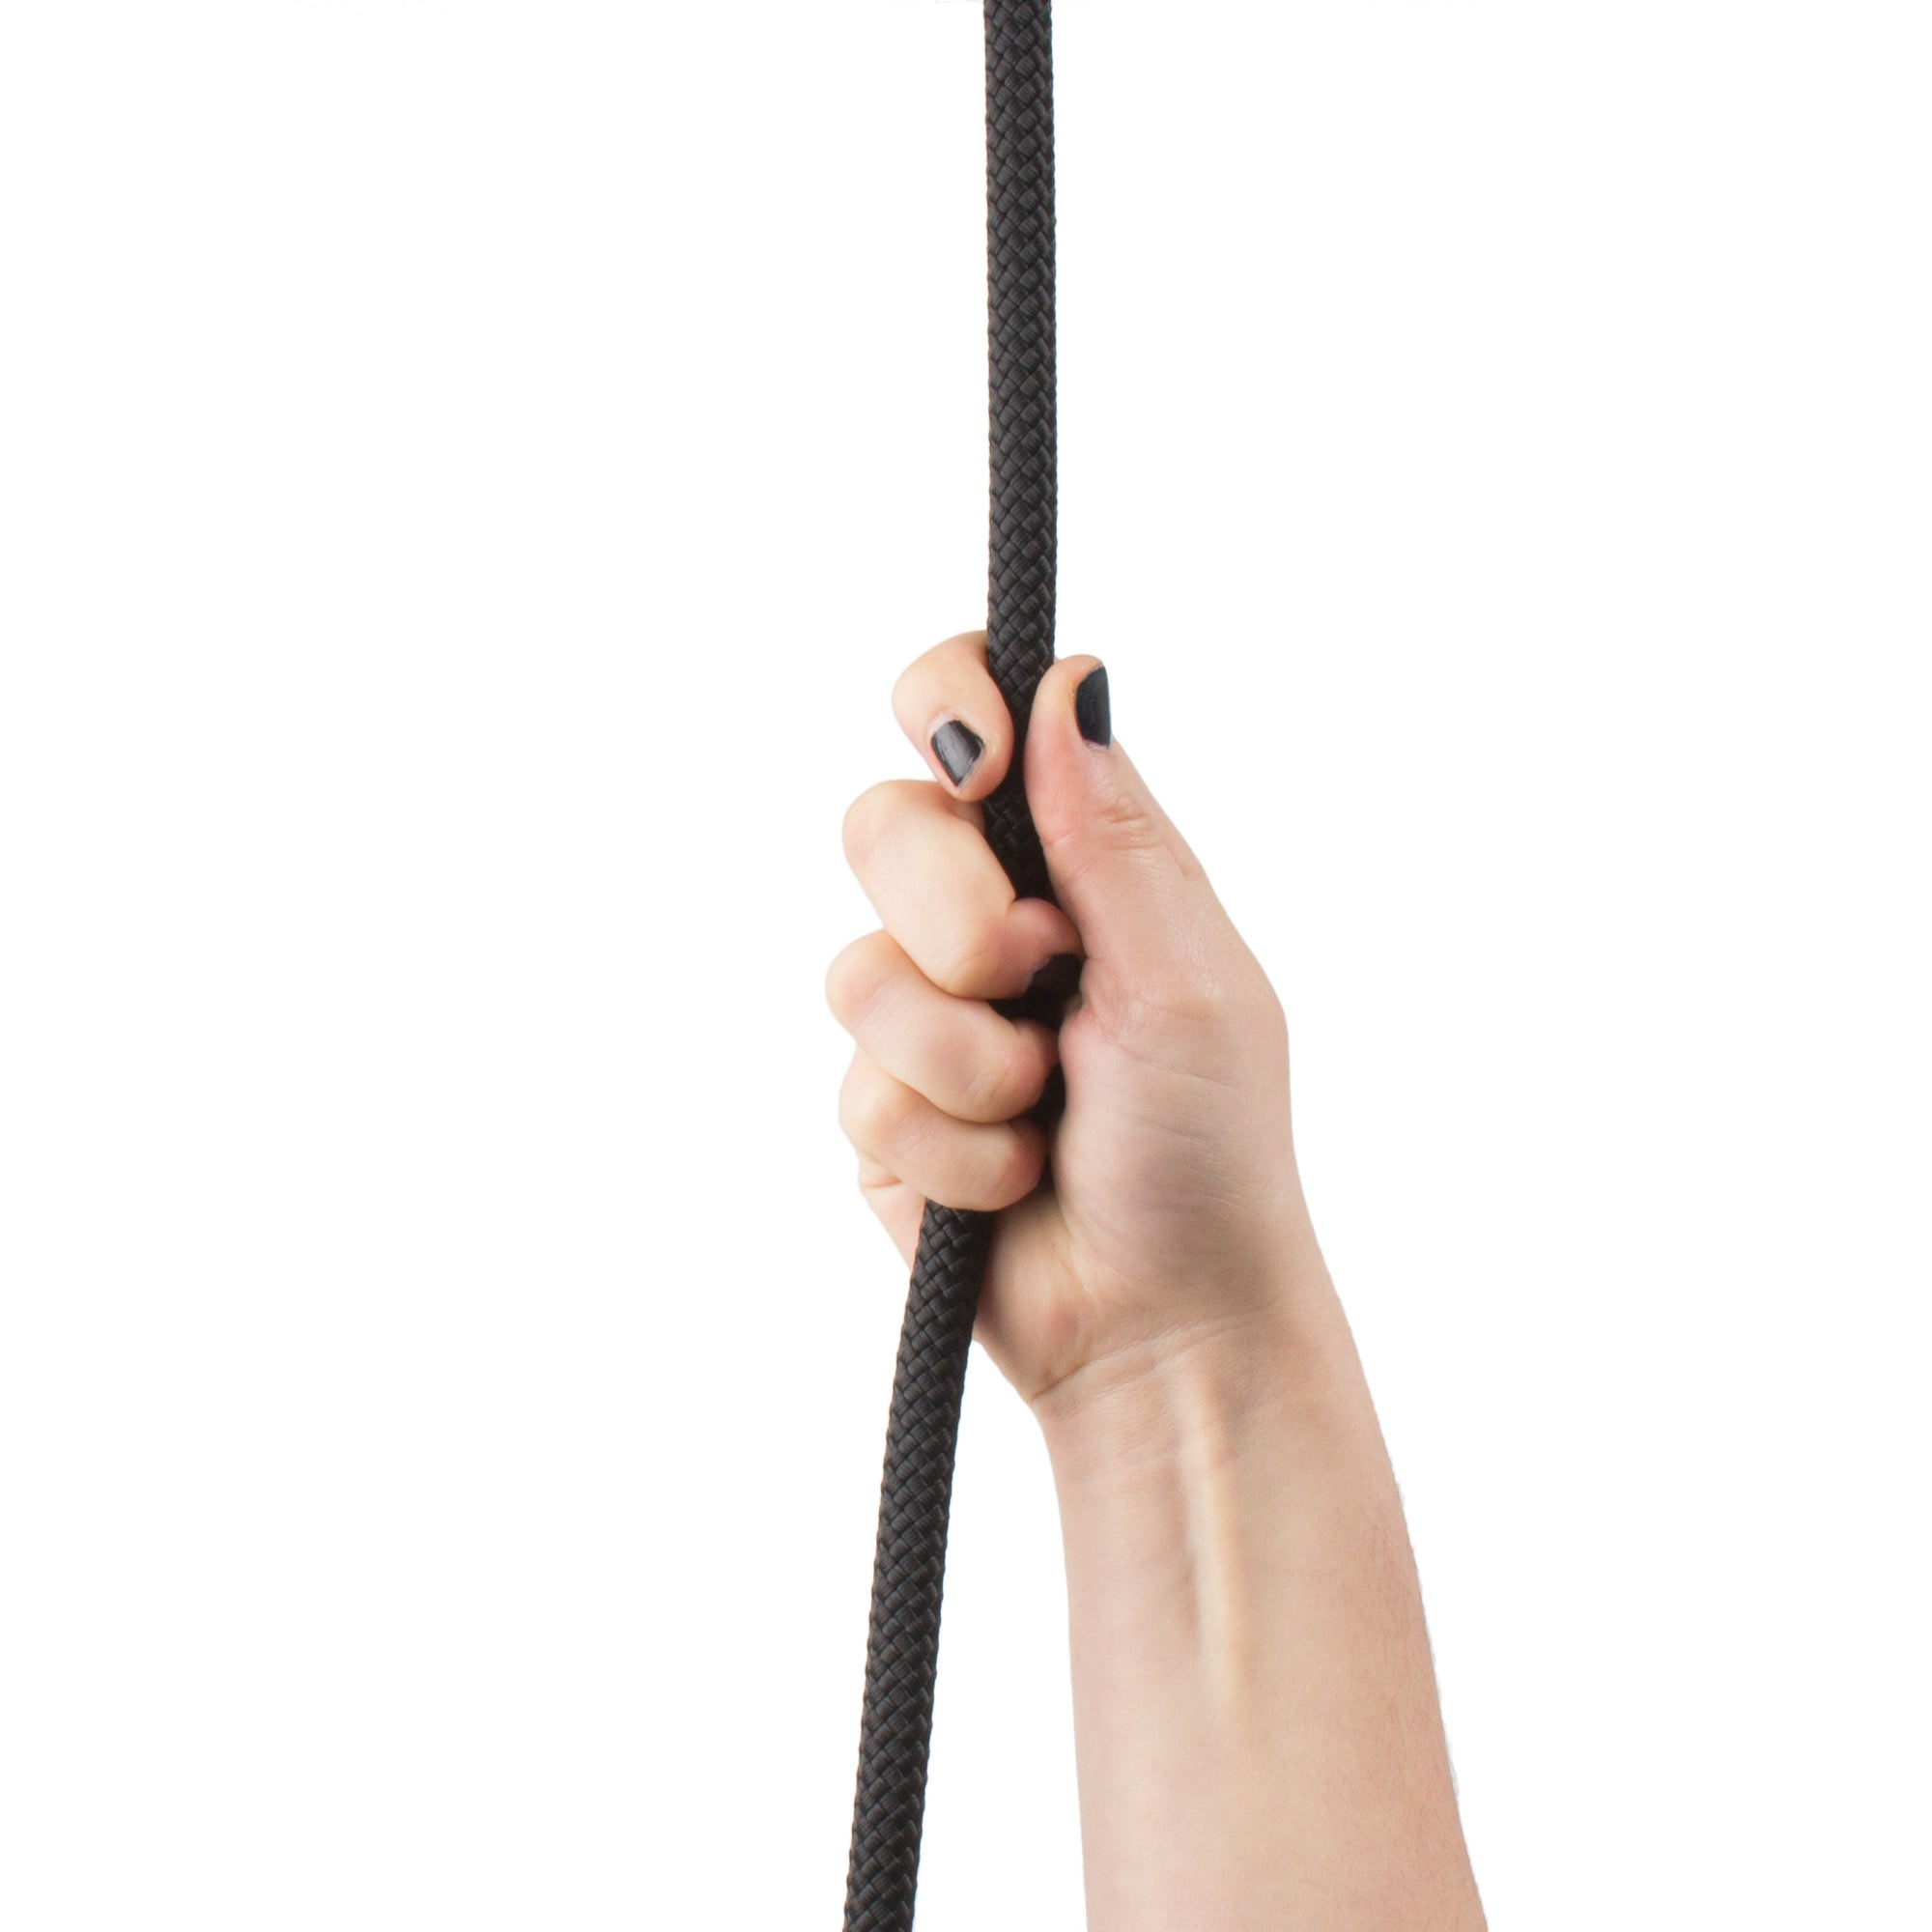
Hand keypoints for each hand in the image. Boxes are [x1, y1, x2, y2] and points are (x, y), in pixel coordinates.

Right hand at [828, 631, 1319, 1410]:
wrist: (1165, 1326)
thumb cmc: (1211, 1151)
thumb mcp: (1186, 976)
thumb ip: (1112, 833)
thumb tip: (1068, 676)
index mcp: (1079, 862)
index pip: (974, 714)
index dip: (947, 706)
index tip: (977, 766)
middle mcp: (994, 920)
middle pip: (882, 823)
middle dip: (957, 916)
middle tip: (1037, 977)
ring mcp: (931, 1016)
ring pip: (856, 971)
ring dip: (964, 1059)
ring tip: (1041, 1111)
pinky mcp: (884, 1112)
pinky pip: (858, 1091)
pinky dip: (948, 1145)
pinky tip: (1007, 1179)